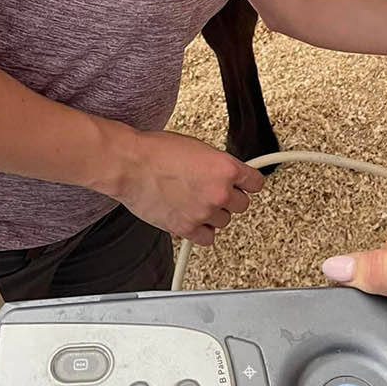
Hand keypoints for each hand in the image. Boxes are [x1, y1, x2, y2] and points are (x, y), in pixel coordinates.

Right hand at [112, 129, 263, 245]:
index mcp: (225, 168)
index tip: (244, 185)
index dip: (248, 183)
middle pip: (241, 205)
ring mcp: (204, 212)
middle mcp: (219, 192)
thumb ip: (217, 165)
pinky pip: (207, 238)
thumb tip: (224, 175)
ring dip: (213, 214)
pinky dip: (201, 231)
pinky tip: (192, 218)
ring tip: (194, 201)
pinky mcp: (187, 229)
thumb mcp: (197, 147)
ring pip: (224, 222)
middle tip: (212, 192)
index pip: (255, 183)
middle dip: (228, 199)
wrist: (131, 165)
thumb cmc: (156, 151)